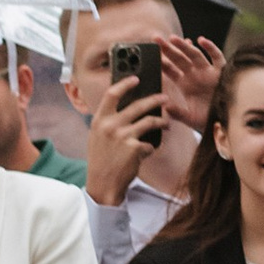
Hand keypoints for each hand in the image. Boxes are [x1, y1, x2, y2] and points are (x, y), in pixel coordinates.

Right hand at [81, 79, 163, 205]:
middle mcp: (110, 126)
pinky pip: (150, 143)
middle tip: (165, 98)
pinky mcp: (135, 149)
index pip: (112, 94)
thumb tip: (127, 107)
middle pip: (138, 105)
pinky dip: (151, 147)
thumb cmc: (101, 161)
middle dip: (155, 100)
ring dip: (162, 122)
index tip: (136, 78)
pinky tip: (148, 151)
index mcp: (100, 120)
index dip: (125, 84)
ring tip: (166, 124)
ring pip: (150, 121)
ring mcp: (123, 136)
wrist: (103, 184)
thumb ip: (108, 122)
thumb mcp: (97, 137)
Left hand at [155, 34, 223, 130]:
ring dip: (184, 46)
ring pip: (194, 55)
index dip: (161, 62)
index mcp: (185, 84)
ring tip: (172, 38)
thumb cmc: (207, 120)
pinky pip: (216, 57)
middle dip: (168, 48)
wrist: (225, 123)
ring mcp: (207, 72)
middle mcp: (195, 75)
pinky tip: (201, 40)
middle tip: (156, 38)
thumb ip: (177, 112)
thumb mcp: (189, 118)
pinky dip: (211, 48)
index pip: (170, 70)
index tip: (151, 54)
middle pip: (179, 58)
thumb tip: (165, 106)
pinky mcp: (221, 72)